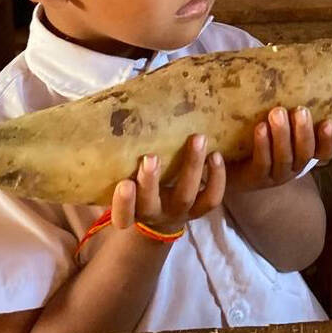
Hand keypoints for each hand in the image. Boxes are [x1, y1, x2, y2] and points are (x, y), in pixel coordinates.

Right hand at [111, 134, 225, 234]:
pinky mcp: (200, 208)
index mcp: (131, 212)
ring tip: (197, 139)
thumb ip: (120, 162)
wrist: (163, 215)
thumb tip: (114, 116)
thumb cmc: (138, 187)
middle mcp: (154, 213)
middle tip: (150, 158)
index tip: (123, 184)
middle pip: (151, 204)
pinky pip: (212, 198)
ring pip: (186, 196)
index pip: (122, 216)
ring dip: (192, 167)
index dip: (123, 203)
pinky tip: (216, 154)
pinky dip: (217, 177)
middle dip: (150, 182)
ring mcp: (179, 212)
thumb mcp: (125, 179)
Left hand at [227, 107, 331, 192]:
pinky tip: (261, 127)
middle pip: (305, 153)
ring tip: (277, 113)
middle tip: (300, 110)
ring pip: (285, 158)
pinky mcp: (255, 178)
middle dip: (304, 131)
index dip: (328, 139)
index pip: (325, 152)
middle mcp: (293, 166)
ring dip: (282, 135)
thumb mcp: (278, 121)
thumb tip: (296, 70)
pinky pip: (262, 163)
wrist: (227, 164)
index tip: (327, 121)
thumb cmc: (256, 135)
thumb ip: (288, 106)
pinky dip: (263, 146)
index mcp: (303, 153)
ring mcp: (275, 175)